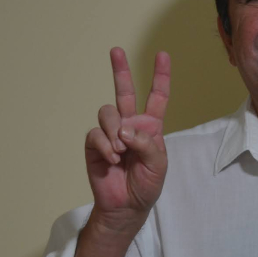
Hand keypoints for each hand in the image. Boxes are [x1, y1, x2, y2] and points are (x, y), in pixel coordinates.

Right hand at [84, 47, 169, 230]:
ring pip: (108, 112)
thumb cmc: (146, 184)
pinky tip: (112, 159)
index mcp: (150, 126)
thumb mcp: (158, 164)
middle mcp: (130, 124)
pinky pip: (96, 134)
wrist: (127, 206)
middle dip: (120, 70)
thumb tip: (125, 128)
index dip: (160, 76)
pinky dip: (106, 146)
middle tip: (116, 50)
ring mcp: (111, 132)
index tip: (162, 55)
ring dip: (115, 130)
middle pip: (124, 91)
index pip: (157, 97)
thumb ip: (146, 143)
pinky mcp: (95, 144)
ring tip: (121, 151)